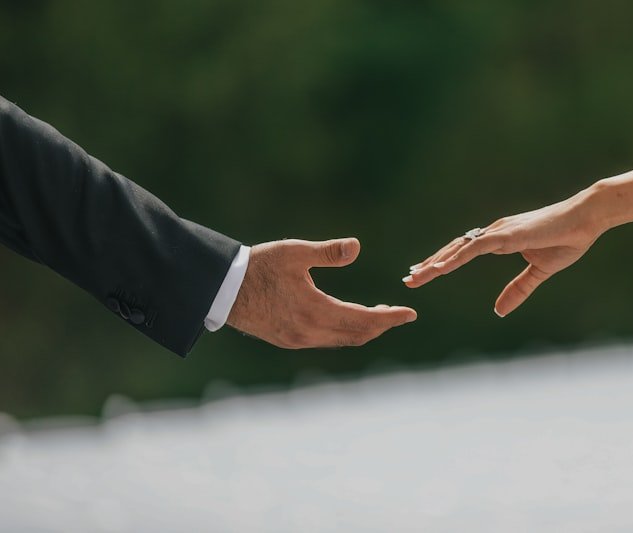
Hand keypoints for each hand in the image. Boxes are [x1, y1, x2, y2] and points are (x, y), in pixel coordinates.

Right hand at [227, 237, 416, 348]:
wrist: (222, 291)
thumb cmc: (257, 266)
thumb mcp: (293, 253)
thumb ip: (326, 252)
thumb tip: (357, 246)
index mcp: (315, 312)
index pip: (364, 320)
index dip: (390, 318)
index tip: (411, 314)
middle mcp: (309, 333)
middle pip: (357, 335)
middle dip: (381, 325)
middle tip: (399, 314)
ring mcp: (298, 340)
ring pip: (342, 340)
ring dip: (363, 329)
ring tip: (378, 314)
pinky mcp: (289, 341)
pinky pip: (327, 341)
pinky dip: (345, 332)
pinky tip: (346, 318)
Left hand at [403, 194, 602, 316]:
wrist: (587, 218)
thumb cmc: (568, 239)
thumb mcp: (539, 272)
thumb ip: (518, 289)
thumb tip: (499, 311)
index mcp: (499, 240)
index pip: (463, 252)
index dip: (442, 263)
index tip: (423, 274)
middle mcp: (493, 233)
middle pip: (453, 250)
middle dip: (430, 265)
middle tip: (408, 279)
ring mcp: (498, 232)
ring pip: (457, 249)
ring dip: (434, 263)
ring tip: (414, 277)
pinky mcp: (506, 235)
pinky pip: (473, 248)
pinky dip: (453, 259)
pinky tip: (438, 269)